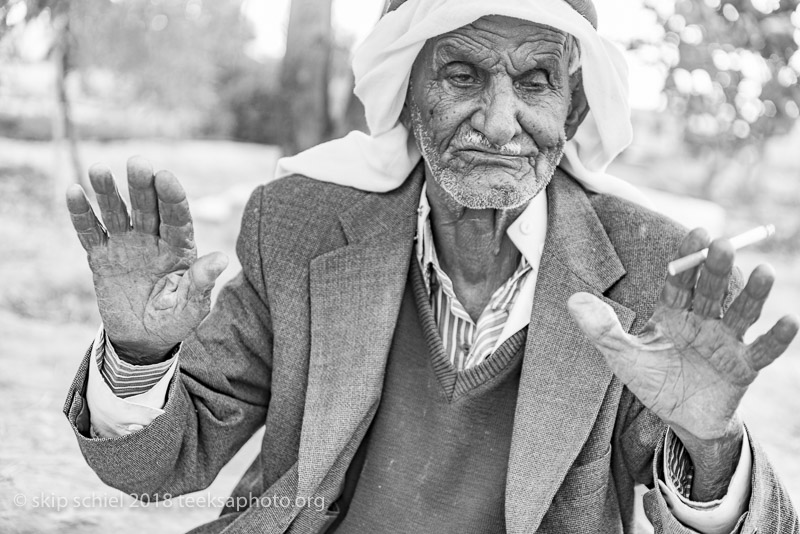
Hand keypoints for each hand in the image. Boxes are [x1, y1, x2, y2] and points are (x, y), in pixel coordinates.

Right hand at [66, 156, 228, 363]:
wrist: (143, 339)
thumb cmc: (173, 321)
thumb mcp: (191, 309)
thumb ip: (201, 285)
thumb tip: (221, 259)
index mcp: (179, 249)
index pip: (177, 218)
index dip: (172, 198)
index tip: (165, 177)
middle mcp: (153, 240)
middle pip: (147, 208)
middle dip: (142, 186)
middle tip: (137, 162)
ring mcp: (126, 246)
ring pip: (117, 213)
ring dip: (108, 192)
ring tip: (98, 169)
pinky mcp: (101, 256)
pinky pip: (90, 232)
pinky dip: (81, 214)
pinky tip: (73, 192)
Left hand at [567, 228, 797, 440]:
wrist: (679, 418)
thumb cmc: (652, 379)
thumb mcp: (621, 356)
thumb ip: (601, 329)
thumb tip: (573, 300)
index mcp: (673, 312)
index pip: (680, 281)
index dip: (687, 258)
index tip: (696, 232)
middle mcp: (703, 320)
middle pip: (711, 291)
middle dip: (716, 269)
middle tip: (723, 245)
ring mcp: (726, 342)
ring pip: (741, 314)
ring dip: (753, 294)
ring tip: (763, 273)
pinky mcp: (744, 368)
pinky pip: (763, 351)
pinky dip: (777, 338)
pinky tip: (788, 320)